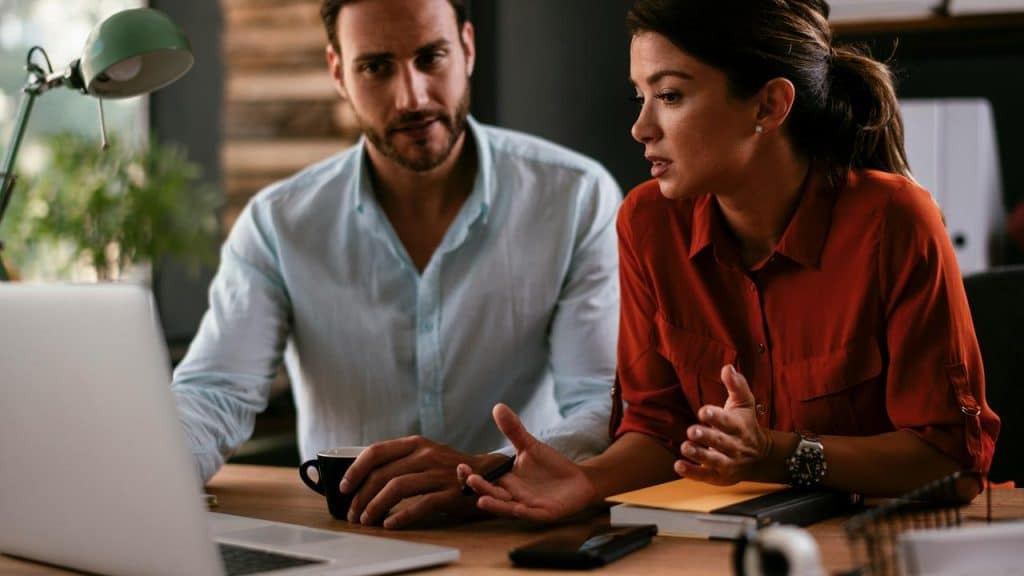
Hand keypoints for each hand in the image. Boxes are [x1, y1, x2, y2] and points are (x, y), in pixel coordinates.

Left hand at [341, 435, 497, 528]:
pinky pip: (419, 505)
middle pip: (383, 474)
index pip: (376, 451)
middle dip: (361, 496)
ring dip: (375, 507)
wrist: (490, 475)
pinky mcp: (450, 493)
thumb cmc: (449, 469)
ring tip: (367, 521)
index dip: (355, 470)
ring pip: (396, 488)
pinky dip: (401, 516)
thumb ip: (400, 461)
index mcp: (416, 443)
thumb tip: (363, 479)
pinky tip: (390, 524)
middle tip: (353, 514)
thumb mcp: (425, 455)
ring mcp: (439, 473)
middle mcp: (426, 454)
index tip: (344, 487)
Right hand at [457, 403, 597, 522]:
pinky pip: (531, 515)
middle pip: (492, 495)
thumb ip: (513, 430)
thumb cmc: (551, 465)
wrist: (578, 480)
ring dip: (495, 506)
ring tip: (481, 501)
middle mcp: (512, 496)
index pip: (483, 481)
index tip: (462, 466)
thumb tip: (497, 406)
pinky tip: (518, 507)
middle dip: (481, 488)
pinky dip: (523, 512)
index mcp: (506, 481)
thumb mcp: (530, 446)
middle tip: (471, 479)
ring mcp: (527, 506)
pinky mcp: (543, 513)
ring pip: (507, 509)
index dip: (471, 476)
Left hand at [676, 365, 770, 484]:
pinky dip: (691, 472)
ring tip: (685, 447)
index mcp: (739, 426)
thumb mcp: (744, 404)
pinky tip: (678, 465)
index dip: (716, 416)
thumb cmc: (745, 424)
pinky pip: (705, 476)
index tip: (703, 411)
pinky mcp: (719, 476)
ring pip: (713, 460)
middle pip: (720, 442)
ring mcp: (727, 463)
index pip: (728, 421)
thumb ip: (736, 386)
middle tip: (693, 431)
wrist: (760, 457)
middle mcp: (734, 446)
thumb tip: (727, 367)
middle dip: (707, 436)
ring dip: (698, 454)